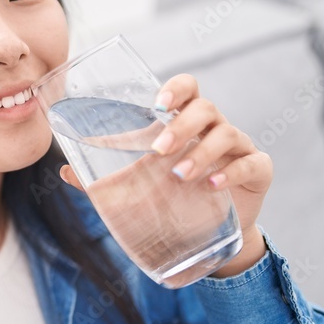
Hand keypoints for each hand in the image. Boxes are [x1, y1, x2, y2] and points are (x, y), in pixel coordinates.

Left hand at [59, 73, 272, 276]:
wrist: (208, 235)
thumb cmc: (171, 197)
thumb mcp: (137, 186)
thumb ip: (102, 178)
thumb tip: (65, 170)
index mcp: (184, 123)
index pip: (187, 89)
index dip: (176, 88)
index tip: (158, 103)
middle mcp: (213, 129)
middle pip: (205, 108)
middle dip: (182, 126)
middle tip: (158, 149)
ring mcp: (238, 148)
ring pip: (227, 133)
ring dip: (201, 152)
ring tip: (180, 174)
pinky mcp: (258, 171)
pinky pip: (251, 163)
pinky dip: (232, 172)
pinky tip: (212, 185)